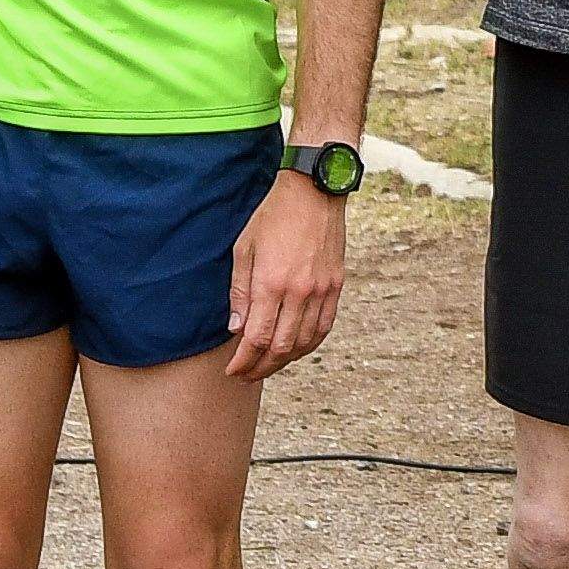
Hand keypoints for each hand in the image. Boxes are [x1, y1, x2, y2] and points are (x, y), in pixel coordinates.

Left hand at [226, 167, 346, 377]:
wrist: (314, 192)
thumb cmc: (273, 217)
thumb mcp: (244, 248)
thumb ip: (239, 291)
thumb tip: (236, 328)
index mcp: (271, 283)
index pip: (256, 338)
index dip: (243, 361)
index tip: (233, 371)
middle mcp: (299, 292)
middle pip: (280, 348)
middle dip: (260, 368)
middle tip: (246, 375)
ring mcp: (321, 291)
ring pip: (304, 343)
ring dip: (284, 361)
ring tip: (268, 366)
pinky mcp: (336, 286)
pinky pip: (324, 328)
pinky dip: (309, 345)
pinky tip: (296, 349)